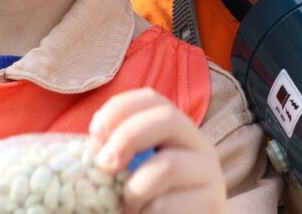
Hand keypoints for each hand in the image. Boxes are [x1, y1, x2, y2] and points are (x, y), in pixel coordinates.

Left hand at [90, 88, 224, 213]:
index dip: (120, 108)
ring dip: (134, 190)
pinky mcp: (210, 203)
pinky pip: (167, 204)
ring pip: (166, 166)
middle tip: (104, 165)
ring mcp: (209, 174)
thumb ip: (121, 154)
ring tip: (128, 208)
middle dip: (127, 136)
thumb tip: (91, 148)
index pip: (152, 100)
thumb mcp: (136, 170)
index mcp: (178, 130)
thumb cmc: (152, 201)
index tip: (94, 133)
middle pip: (166, 119)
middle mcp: (199, 145)